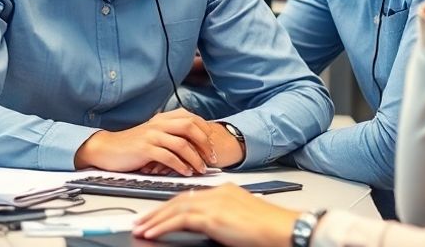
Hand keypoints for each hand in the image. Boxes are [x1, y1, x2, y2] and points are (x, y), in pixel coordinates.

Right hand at [73, 109, 220, 175]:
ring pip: (182, 144)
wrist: (107, 149)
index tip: (214, 145)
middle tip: (213, 158)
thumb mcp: (153, 134)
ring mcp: (152, 136)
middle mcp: (159, 124)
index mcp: (163, 118)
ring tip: (201, 169)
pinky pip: (168, 157)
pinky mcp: (145, 149)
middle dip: (205, 143)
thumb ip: (171, 135)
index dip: (206, 131)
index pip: (192, 118)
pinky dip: (180, 166)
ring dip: (195, 158)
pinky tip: (186, 172)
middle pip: (190, 127)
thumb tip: (194, 145)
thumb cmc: (132, 145)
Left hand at [133, 184, 299, 246]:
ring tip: (140, 227)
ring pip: (175, 208)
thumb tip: (207, 227)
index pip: (190, 196)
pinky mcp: (213, 217)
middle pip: (178, 200)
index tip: (158, 213)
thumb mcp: (240, 219)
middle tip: (140, 219)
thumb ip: (221, 218)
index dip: (171, 205)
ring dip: (154, 219)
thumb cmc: (269, 229)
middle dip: (157, 211)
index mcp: (224, 191)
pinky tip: (151, 233)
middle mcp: (217, 193)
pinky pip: (179, 220)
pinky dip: (162, 226)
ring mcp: (214, 203)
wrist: (283, 229)